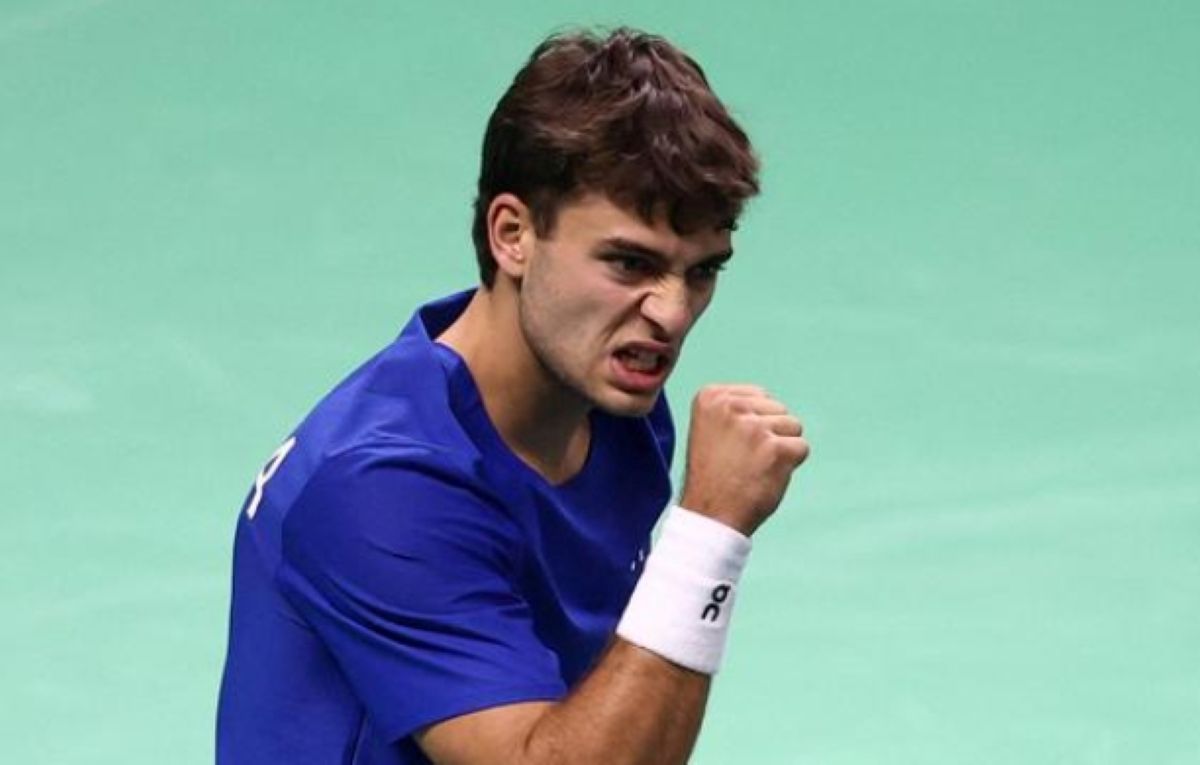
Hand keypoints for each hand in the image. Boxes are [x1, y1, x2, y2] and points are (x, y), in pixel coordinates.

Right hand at [678, 385, 808, 535]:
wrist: (709, 515)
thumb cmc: (715, 475)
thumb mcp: (712, 428)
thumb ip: (737, 408)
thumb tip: (771, 403)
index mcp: (711, 396)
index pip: (758, 396)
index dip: (751, 424)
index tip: (730, 445)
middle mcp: (730, 406)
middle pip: (777, 408)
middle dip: (769, 434)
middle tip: (742, 460)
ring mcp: (753, 427)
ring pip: (793, 426)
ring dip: (780, 449)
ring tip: (753, 467)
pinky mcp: (775, 449)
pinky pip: (801, 447)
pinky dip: (790, 465)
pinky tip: (766, 476)